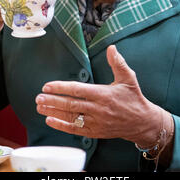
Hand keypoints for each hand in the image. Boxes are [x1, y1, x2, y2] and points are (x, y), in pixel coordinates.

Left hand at [35, 45, 162, 145]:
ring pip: (71, 118)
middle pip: (71, 105)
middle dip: (53, 101)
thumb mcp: (128, 78)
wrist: (142, 123)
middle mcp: (98, 109)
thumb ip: (118, 63)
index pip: (78, 90)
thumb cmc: (133, 98)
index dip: (61, 88)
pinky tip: (50, 120)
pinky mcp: (95, 132)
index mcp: (103, 94)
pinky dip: (62, 126)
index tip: (47, 86)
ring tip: (39, 107)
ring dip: (54, 112)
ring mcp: (96, 122)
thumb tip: (112, 48)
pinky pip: (76, 130)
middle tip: (38, 97)